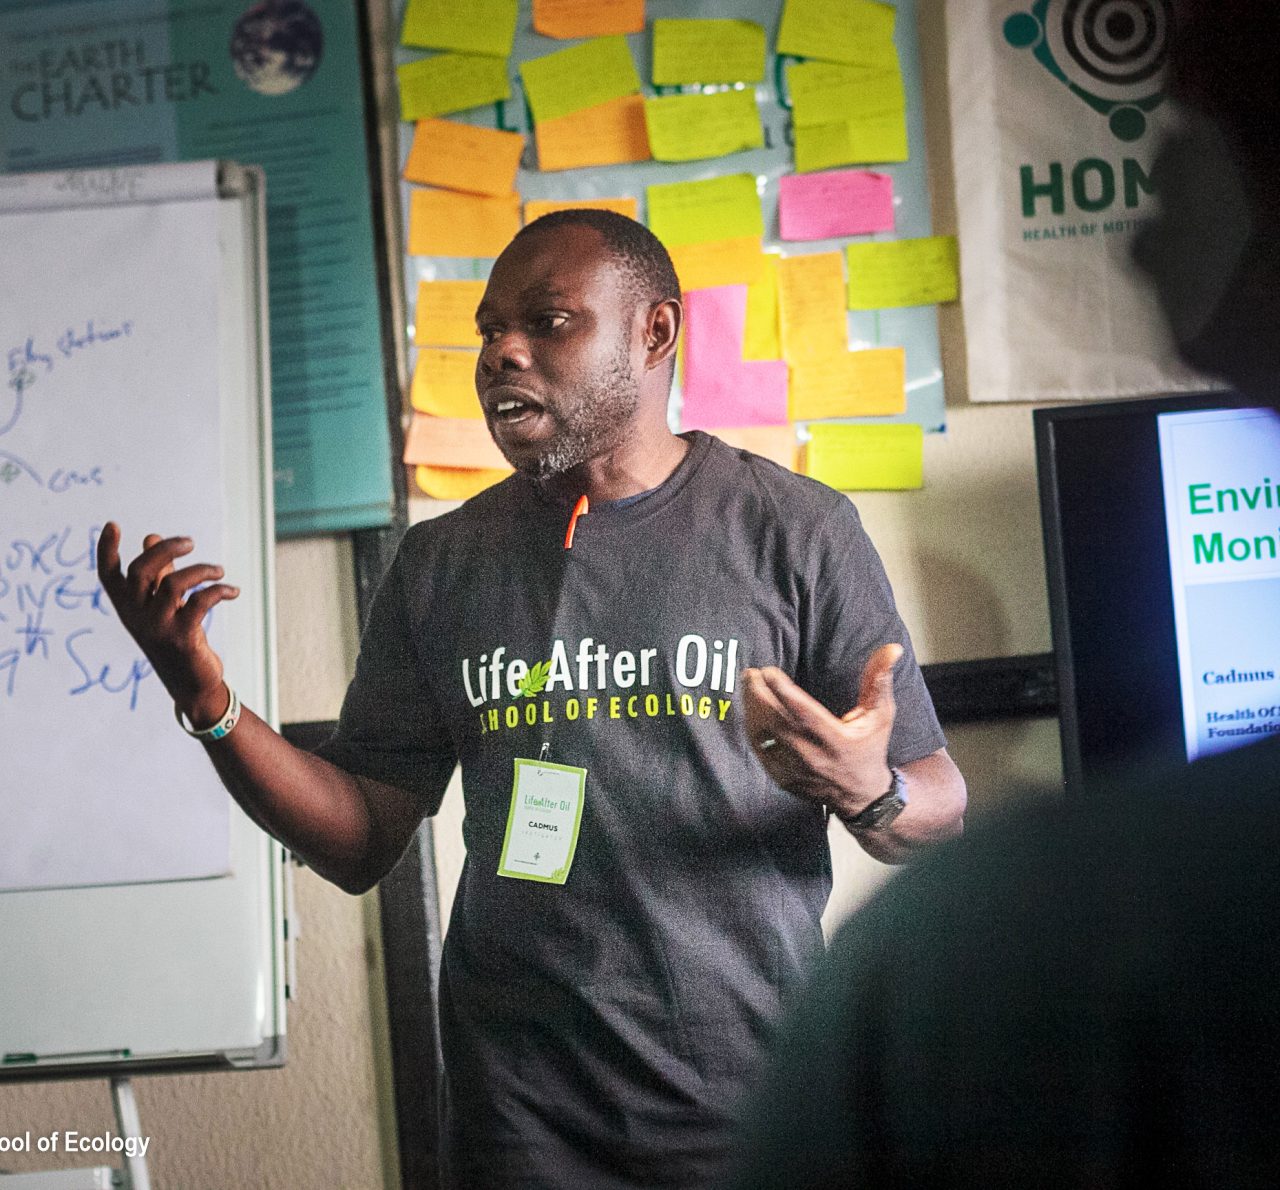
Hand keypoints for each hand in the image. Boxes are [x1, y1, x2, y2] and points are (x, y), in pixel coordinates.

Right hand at [96, 522, 239, 726]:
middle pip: (140, 571)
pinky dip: (219, 590)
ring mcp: (158, 628)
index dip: (106, 551)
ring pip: (173, 584)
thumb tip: (151, 536)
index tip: (113, 525)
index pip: (109, 576)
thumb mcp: (162, 606)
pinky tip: (232, 591)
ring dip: (201, 570)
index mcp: (128, 608)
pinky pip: (201, 602)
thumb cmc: (176, 639)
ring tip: (219, 570)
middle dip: (165, 549)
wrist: (191, 685)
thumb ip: (158, 573)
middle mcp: (137, 617)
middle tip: (190, 542)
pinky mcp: (183, 637)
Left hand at [742, 643, 901, 815]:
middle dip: (759, 695)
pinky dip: (752, 728)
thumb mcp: (880, 715)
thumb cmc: (870, 747)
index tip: (768, 671)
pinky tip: (751, 709)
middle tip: (750, 673)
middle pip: (777, 723)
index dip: (783, 691)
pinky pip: (760, 750)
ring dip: (752, 709)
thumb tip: (892, 648)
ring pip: (764, 737)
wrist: (861, 795)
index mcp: (837, 741)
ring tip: (748, 685)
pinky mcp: (783, 779)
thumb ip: (879, 681)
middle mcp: (813, 757)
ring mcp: (796, 771)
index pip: (804, 713)